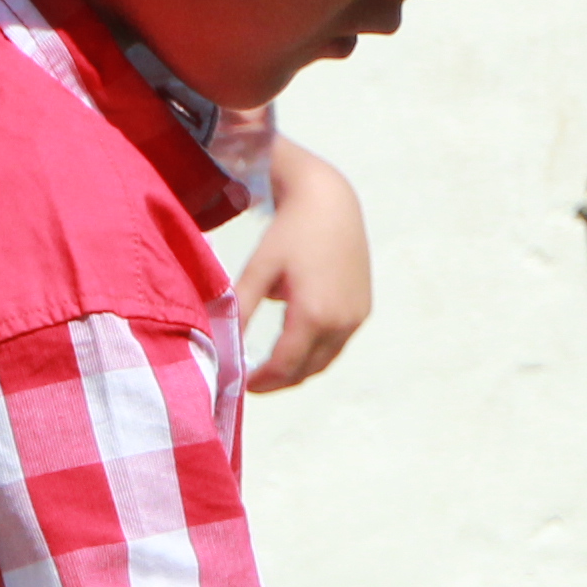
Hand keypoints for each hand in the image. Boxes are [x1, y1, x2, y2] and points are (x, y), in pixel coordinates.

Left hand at [237, 140, 374, 390]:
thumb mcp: (258, 270)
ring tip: (272, 367)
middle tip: (253, 381)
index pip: (285, 366)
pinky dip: (316, 352)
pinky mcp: (363, 309)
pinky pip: (337, 344)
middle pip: (307, 370)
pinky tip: (296, 341)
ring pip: (325, 361)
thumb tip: (223, 345)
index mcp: (313, 315)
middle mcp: (341, 322)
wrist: (331, 201)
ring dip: (299, 369)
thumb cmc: (289, 232)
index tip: (241, 384)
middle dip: (279, 381)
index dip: (262, 382)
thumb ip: (240, 311)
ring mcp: (356, 318)